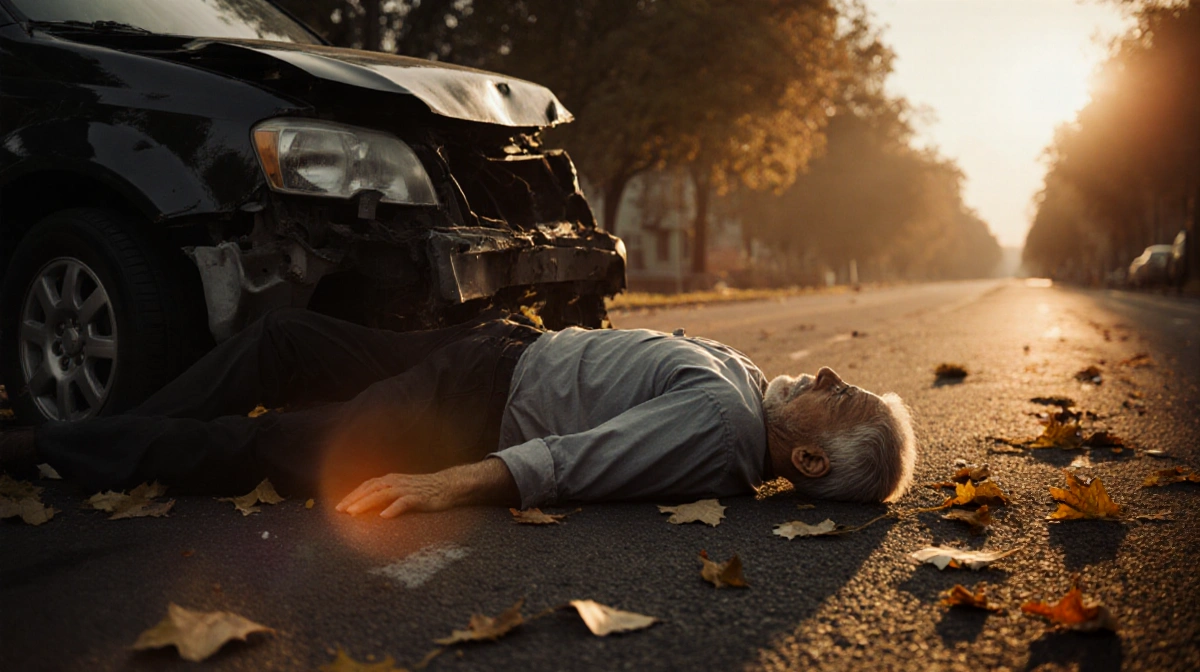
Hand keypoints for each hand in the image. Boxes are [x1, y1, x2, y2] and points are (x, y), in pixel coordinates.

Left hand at [335, 459, 519, 518]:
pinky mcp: (420, 497)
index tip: (338, 507)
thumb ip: (386, 497)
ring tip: (354, 513)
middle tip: (340, 511)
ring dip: (367, 503)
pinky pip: (404, 502)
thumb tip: (369, 510)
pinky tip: (384, 516)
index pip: (367, 486)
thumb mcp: (402, 491)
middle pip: (371, 488)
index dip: (352, 495)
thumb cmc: (425, 491)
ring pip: (383, 493)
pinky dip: (393, 508)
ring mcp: (408, 488)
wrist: (450, 486)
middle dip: (354, 499)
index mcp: (390, 480)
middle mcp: (396, 481)